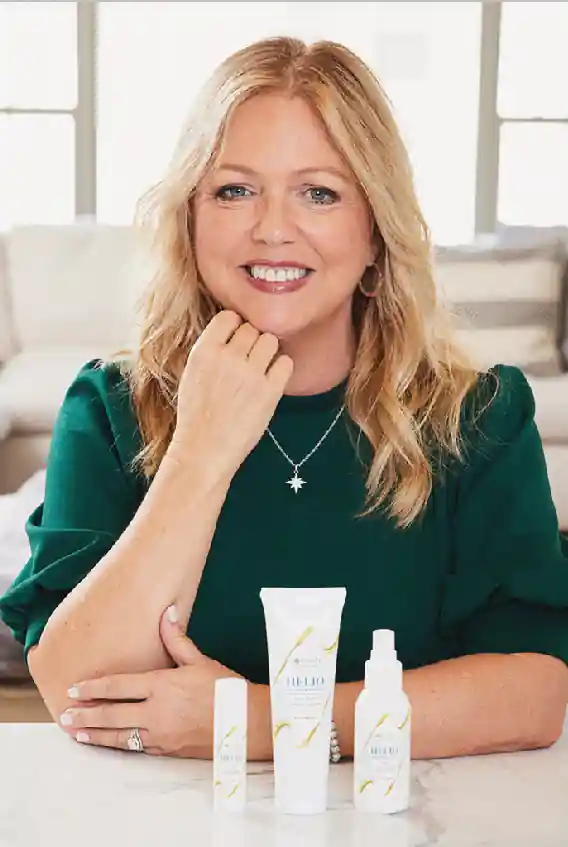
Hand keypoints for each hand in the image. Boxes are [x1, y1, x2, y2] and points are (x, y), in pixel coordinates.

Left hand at [58, 606, 240, 756]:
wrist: (245, 723)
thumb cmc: (224, 688)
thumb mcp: (200, 661)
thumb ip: (177, 640)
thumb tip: (167, 612)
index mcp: (162, 685)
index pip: (119, 686)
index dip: (94, 688)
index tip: (75, 688)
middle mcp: (156, 711)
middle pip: (112, 713)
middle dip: (86, 713)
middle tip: (65, 714)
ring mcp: (160, 733)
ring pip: (120, 736)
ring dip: (97, 734)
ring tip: (78, 733)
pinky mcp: (167, 749)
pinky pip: (137, 748)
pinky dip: (119, 746)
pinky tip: (109, 744)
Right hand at [171, 310, 293, 474]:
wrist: (204, 451)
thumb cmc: (197, 415)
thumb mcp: (192, 374)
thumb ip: (211, 350)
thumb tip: (232, 330)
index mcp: (204, 352)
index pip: (228, 317)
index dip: (234, 327)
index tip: (235, 341)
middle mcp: (228, 358)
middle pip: (251, 328)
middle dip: (251, 342)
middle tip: (248, 361)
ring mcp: (251, 374)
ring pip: (270, 341)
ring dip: (267, 351)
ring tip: (260, 369)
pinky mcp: (270, 391)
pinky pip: (285, 363)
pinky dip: (281, 368)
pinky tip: (271, 380)